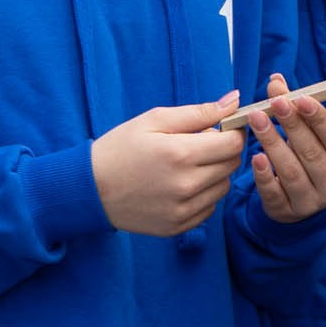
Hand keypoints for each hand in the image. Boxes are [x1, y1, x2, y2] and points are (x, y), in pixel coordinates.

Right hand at [94, 95, 246, 235]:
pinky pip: (209, 207)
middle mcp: (186, 185)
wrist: (90, 189)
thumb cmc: (120, 148)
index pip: (233, 143)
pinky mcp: (178, 226)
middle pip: (231, 164)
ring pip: (223, 187)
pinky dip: (202, 194)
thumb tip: (235, 100)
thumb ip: (199, 112)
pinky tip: (179, 185)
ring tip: (186, 165)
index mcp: (181, 154)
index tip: (219, 129)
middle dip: (222, 150)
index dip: (231, 132)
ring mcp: (183, 209)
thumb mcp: (154, 120)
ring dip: (214, 173)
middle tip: (198, 144)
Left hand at [245, 73, 325, 222]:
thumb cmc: (309, 157)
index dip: (320, 118)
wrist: (298, 197)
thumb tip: (275, 80)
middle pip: (313, 153)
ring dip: (273, 142)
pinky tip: (255, 156)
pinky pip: (274, 193)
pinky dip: (264, 175)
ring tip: (256, 119)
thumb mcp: (309, 133)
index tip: (302, 98)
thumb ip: (294, 106)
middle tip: (275, 102)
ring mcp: (311, 203)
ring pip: (292, 171)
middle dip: (293, 125)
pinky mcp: (286, 212)